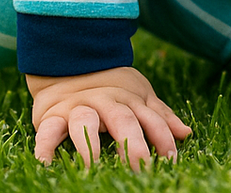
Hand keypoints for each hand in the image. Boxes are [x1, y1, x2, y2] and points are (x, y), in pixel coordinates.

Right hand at [27, 66, 191, 168]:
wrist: (68, 62)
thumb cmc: (111, 86)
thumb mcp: (139, 95)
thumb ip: (159, 116)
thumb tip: (186, 133)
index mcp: (129, 100)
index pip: (151, 119)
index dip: (162, 138)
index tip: (170, 159)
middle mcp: (105, 102)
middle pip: (122, 121)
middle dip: (133, 144)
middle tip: (141, 167)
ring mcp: (78, 107)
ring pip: (85, 122)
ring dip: (89, 145)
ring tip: (93, 167)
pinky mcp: (52, 115)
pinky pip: (47, 130)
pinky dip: (44, 146)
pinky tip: (45, 163)